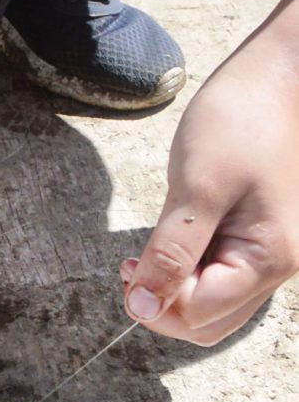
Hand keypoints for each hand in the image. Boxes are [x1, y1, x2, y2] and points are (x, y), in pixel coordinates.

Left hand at [121, 0, 298, 344]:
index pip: (198, 316)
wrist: (274, 79)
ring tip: (145, 252)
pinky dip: (183, 271)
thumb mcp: (197, 189)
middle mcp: (272, 267)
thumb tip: (141, 306)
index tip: (127, 265)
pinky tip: (166, 239)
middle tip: (131, 262)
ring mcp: (262, 253)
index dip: (154, 303)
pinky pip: (213, 275)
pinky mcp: (248, 236)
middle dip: (161, 304)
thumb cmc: (239, 125)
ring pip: (209, 304)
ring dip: (170, 290)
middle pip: (205, 322)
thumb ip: (171, 254)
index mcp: (267, 260)